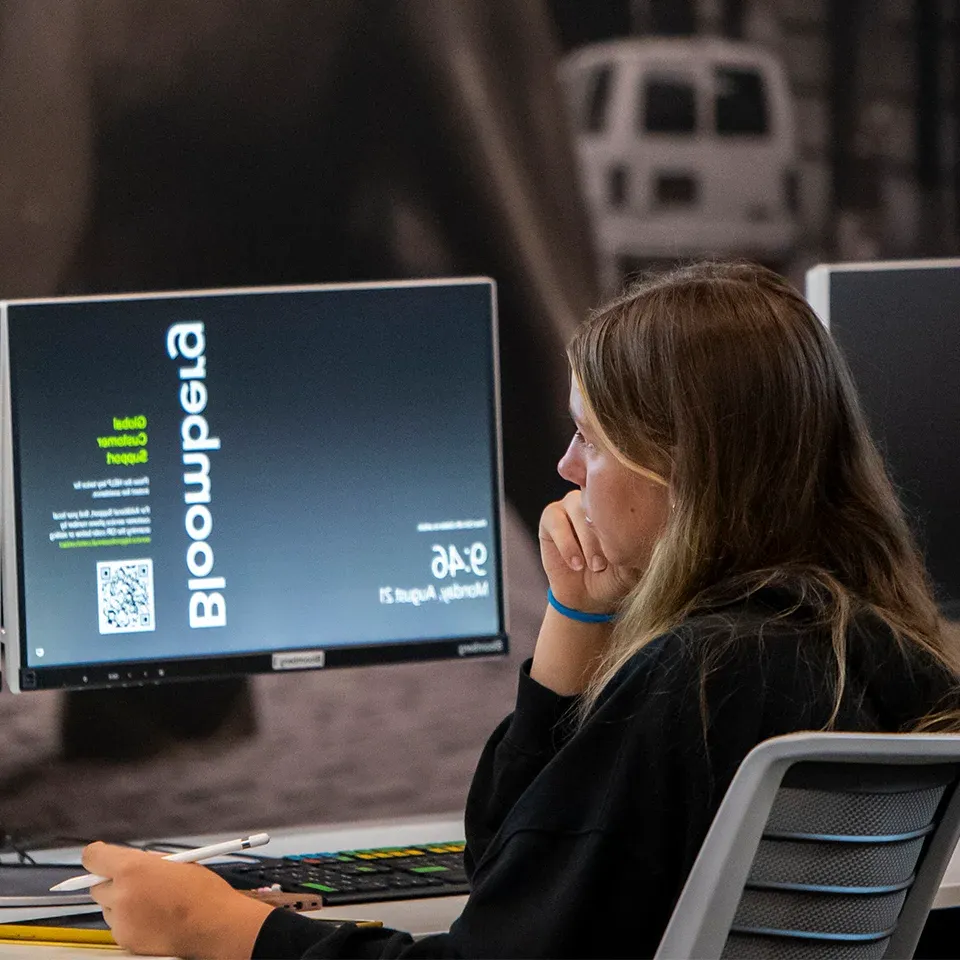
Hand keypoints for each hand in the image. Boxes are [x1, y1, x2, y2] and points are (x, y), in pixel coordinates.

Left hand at [82, 842, 273, 958]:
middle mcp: (120, 895)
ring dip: (120, 903)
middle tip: (137, 883)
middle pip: (97, 886)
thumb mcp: (175, 862)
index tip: (103, 856)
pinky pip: (118, 925)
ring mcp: (121, 921)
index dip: (97, 855)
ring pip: (107, 907)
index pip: (93, 858)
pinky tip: (153, 919)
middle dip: (113, 883)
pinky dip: (129, 921)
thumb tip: (128, 862)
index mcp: (132, 869)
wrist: (214, 925)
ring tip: (151, 903)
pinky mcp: (125, 940)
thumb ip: (145, 861)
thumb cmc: (201, 890)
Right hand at [538, 490, 635, 612]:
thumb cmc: (616, 575)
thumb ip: (638, 544)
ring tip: (596, 566)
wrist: (589, 596)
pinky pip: (557, 522)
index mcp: (618, 501)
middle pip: (599, 501)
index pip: (623, 491)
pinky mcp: (550, 517)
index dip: (624, 515)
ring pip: (578, 509)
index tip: (628, 544)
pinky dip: (567, 545)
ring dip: (588, 541)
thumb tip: (647, 531)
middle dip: (605, 533)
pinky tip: (577, 564)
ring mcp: (571, 504)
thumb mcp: (633, 563)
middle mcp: (593, 497)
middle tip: (610, 561)